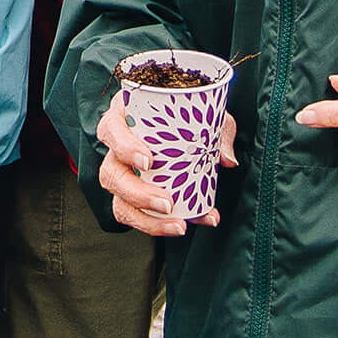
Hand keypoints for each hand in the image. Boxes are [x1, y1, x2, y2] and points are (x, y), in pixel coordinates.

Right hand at [96, 95, 237, 235]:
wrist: (188, 127)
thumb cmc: (186, 113)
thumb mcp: (205, 112)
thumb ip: (218, 130)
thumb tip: (226, 160)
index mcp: (124, 118)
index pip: (110, 130)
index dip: (124, 147)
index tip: (148, 161)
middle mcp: (116, 149)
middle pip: (111, 174)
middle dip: (137, 194)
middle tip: (167, 202)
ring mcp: (122, 176)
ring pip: (119, 202)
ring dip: (147, 219)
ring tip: (179, 224)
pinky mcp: (133, 197)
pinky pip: (138, 216)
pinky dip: (161, 225)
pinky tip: (186, 225)